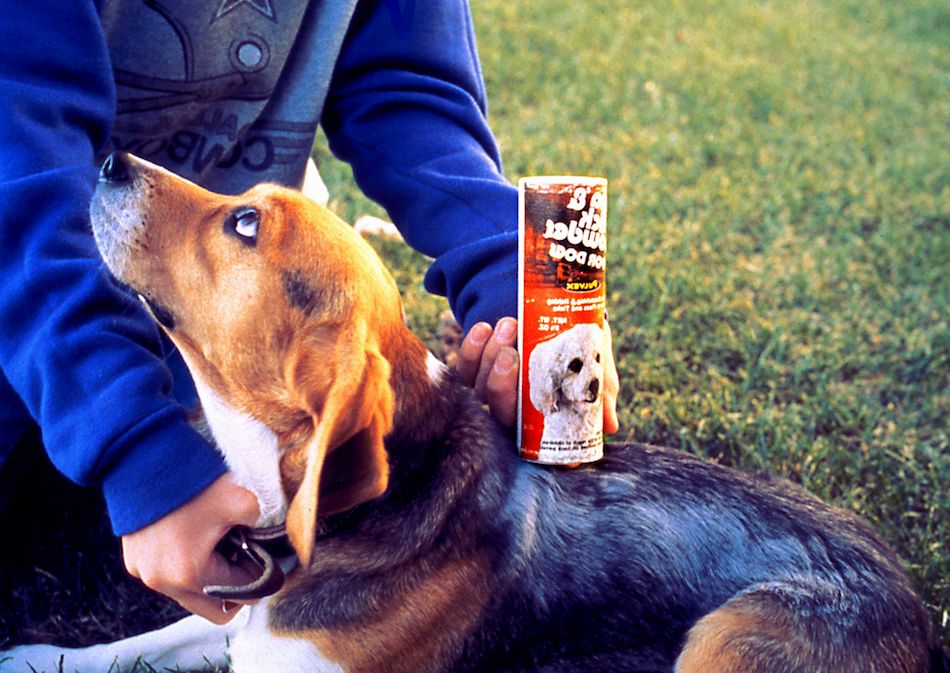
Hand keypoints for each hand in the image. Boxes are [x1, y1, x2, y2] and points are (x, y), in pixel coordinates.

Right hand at [121, 473, 259, 622]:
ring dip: (210, 577)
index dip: (260, 576)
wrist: (143, 459)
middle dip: (236, 587)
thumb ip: (264, 527)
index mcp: (191, 574)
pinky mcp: (134, 562)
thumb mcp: (243, 501)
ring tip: (220, 542)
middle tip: (245, 557)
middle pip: (214, 608)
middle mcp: (164, 583)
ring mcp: (145, 574)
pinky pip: (169, 578)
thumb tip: (265, 540)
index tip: (265, 556)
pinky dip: (187, 567)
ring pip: (191, 594)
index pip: (242, 595)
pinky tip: (196, 537)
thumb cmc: (193, 481)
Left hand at [457, 317, 619, 432]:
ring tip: (510, 325)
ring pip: (480, 387)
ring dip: (490, 356)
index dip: (536, 436)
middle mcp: (516, 410)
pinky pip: (463, 367)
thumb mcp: (597, 364)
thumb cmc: (580, 343)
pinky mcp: (473, 370)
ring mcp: (492, 390)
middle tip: (511, 355)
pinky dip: (471, 348)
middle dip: (501, 385)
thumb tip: (610, 426)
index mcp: (546, 418)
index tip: (545, 410)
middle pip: (500, 412)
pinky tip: (485, 328)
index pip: (536, 440)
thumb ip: (601, 392)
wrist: (556, 307)